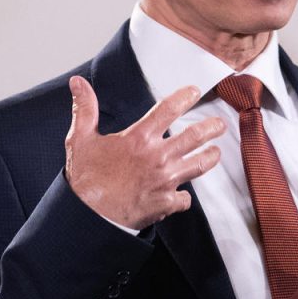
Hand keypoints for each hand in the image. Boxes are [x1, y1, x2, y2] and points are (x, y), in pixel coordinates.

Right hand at [64, 77, 224, 229]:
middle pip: (194, 136)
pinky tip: (184, 194)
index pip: (168, 109)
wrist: (88, 216)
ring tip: (216, 152)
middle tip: (219, 124)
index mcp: (139, 138)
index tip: (195, 91)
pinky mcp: (165, 202)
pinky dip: (184, 197)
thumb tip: (78, 83)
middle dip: (211, 128)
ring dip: (210, 157)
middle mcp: (157, 157)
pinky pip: (184, 199)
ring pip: (198, 165)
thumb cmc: (85, 179)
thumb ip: (85, 109)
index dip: (185, 97)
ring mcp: (164, 180)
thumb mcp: (80, 139)